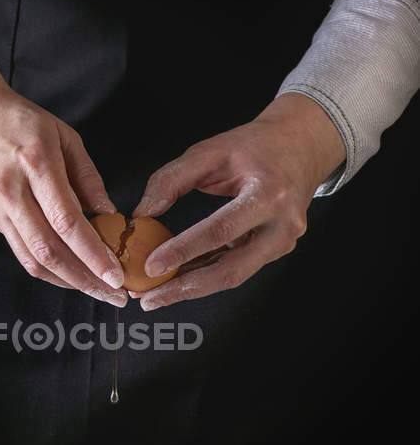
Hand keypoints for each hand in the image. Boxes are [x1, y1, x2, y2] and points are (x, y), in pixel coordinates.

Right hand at [0, 30, 126, 306]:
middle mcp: (13, 191)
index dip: (93, 254)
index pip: (68, 221)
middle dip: (86, 279)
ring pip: (33, 258)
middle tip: (115, 295)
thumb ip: (87, 177)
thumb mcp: (62, 134)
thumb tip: (110, 214)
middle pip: (50, 250)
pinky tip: (68, 276)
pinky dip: (47, 270)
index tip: (116, 275)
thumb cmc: (14, 117)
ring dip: (68, 282)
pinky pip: (20, 252)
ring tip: (96, 291)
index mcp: (36, 163)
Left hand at [131, 93, 345, 309]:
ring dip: (192, 287)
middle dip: (185, 288)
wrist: (300, 145)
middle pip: (230, 270)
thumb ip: (171, 179)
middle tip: (150, 299)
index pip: (220, 230)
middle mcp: (282, 225)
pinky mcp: (275, 249)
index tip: (152, 265)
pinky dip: (205, 275)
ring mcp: (282, 242)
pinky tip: (178, 280)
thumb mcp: (210, 151)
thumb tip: (143, 213)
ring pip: (232, 276)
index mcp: (269, 194)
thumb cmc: (256, 145)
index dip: (183, 251)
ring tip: (157, 294)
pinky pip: (236, 268)